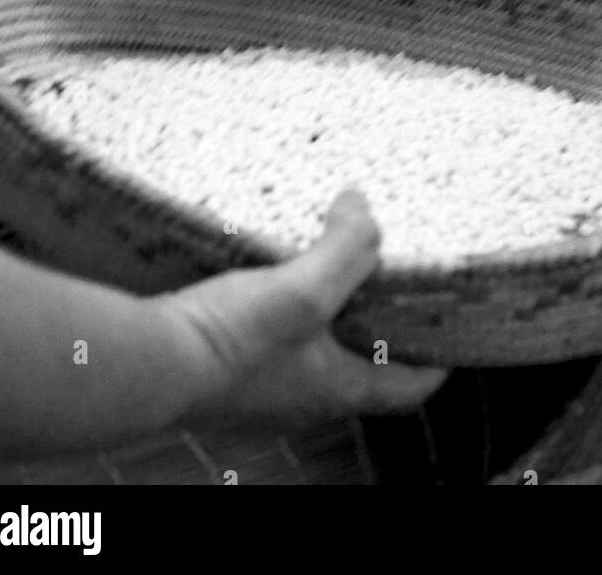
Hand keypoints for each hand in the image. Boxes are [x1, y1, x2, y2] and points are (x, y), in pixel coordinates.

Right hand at [159, 190, 446, 429]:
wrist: (146, 363)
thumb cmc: (226, 343)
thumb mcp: (302, 289)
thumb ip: (346, 247)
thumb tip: (362, 205)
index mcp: (335, 389)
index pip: (406, 389)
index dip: (437, 363)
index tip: (455, 336)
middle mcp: (302, 394)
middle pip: (361, 365)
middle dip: (381, 326)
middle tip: (393, 282)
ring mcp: (263, 382)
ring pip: (315, 346)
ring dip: (331, 310)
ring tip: (334, 262)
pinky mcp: (227, 361)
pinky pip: (271, 332)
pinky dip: (284, 303)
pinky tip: (271, 268)